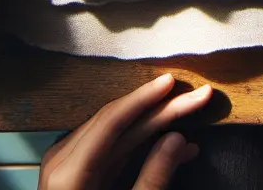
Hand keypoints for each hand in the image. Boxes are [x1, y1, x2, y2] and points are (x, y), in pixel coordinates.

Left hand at [39, 73, 211, 189]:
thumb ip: (153, 179)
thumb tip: (178, 141)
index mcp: (70, 170)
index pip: (112, 119)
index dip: (145, 98)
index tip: (172, 82)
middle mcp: (63, 160)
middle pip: (118, 123)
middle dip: (161, 110)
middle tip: (199, 98)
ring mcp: (66, 166)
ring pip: (117, 135)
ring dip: (155, 126)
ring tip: (193, 117)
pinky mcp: (75, 174)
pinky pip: (111, 151)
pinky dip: (141, 146)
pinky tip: (173, 146)